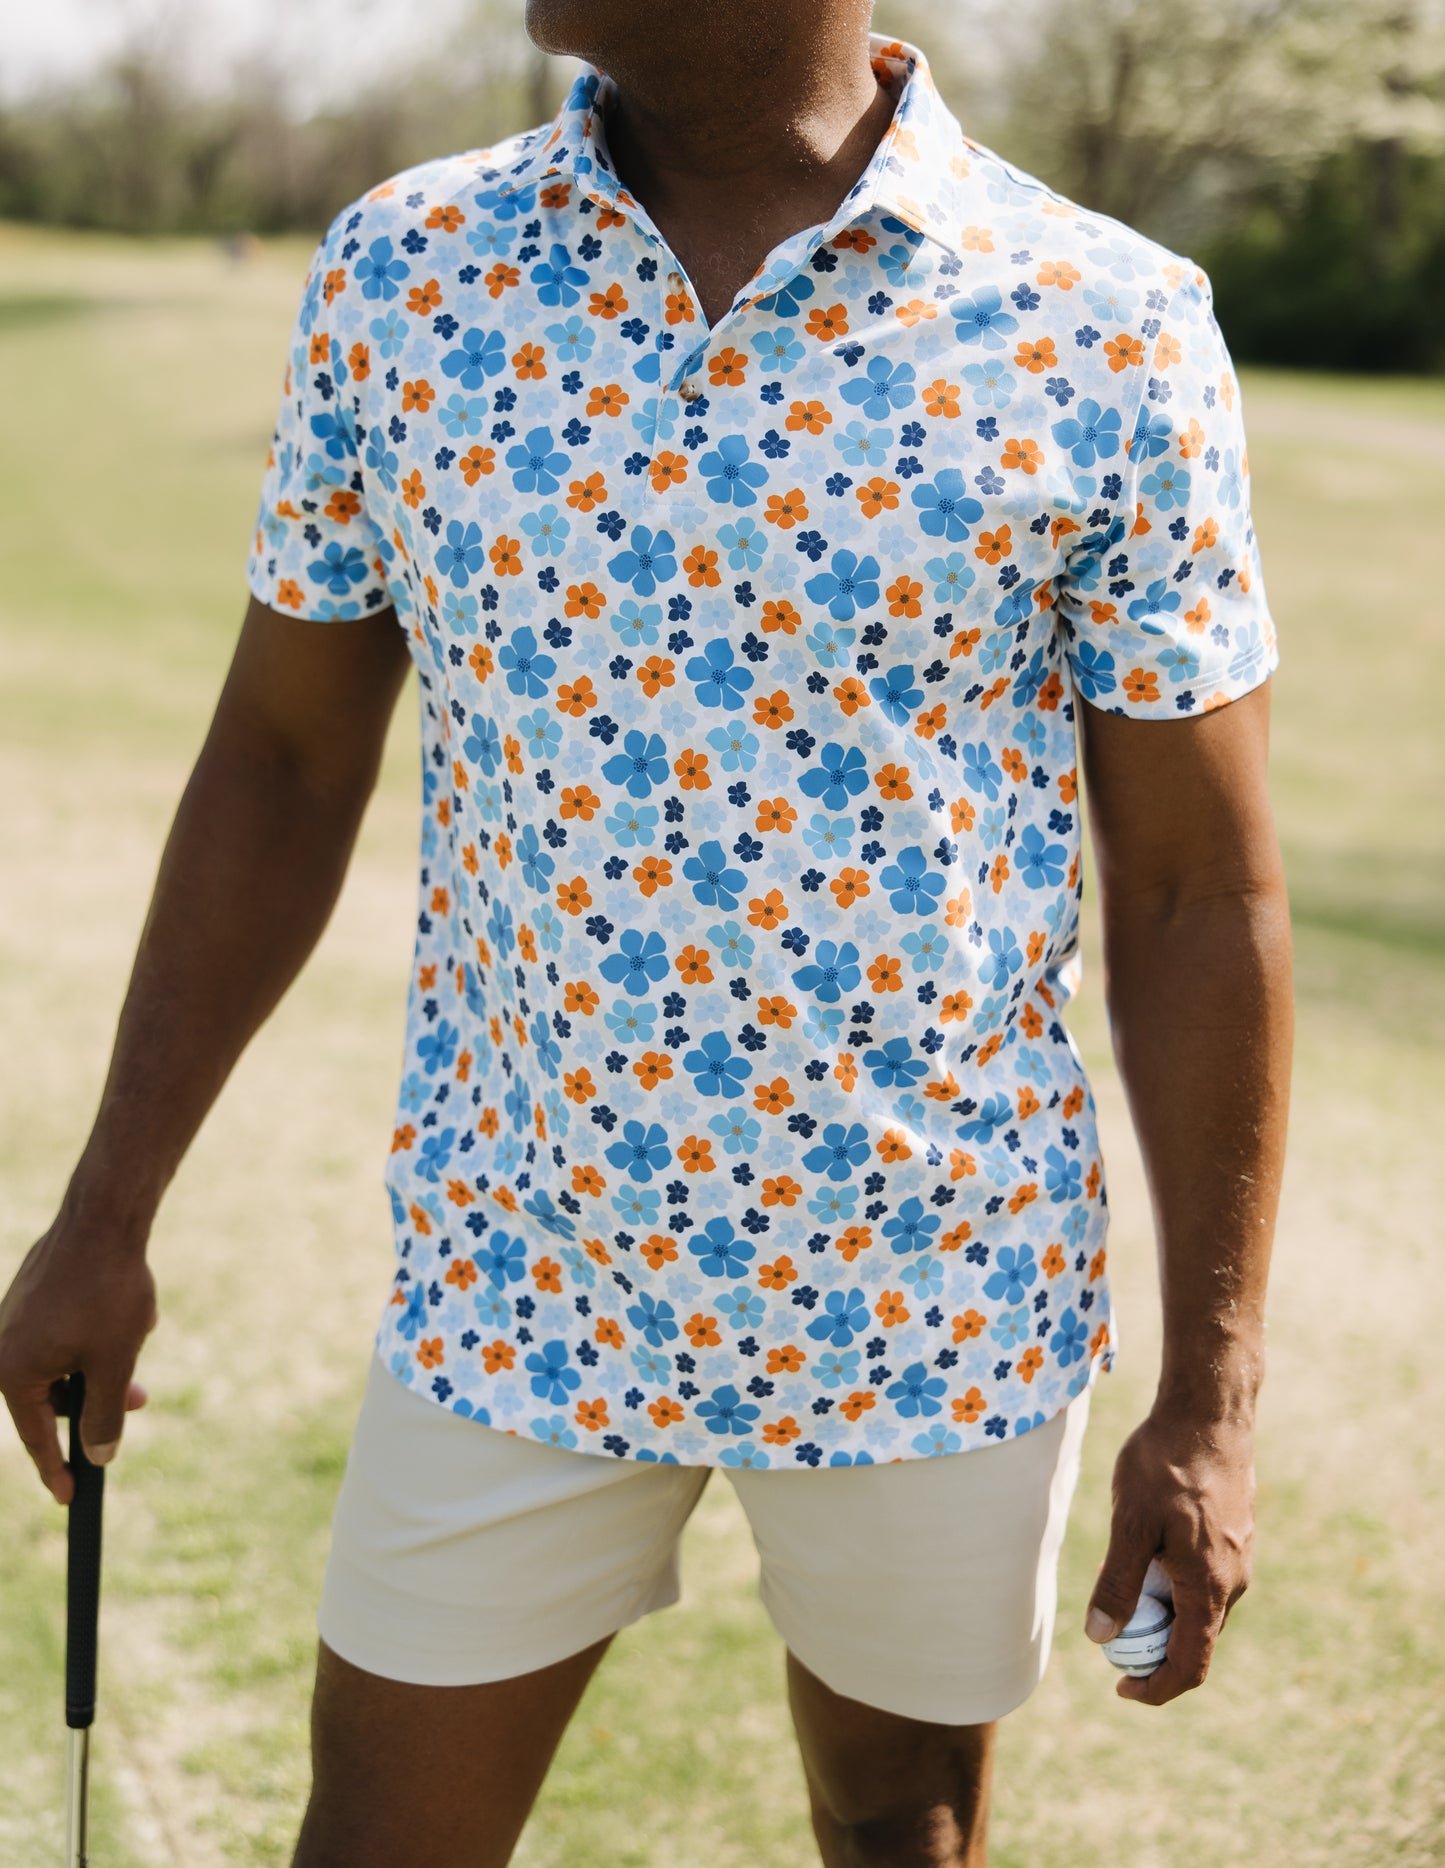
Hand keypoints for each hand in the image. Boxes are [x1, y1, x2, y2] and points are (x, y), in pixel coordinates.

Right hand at [0, 1209, 156, 1503]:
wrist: (105, 1217)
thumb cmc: (107, 1291)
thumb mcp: (113, 1364)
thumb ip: (104, 1416)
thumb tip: (98, 1457)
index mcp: (12, 1370)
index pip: (35, 1436)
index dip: (56, 1470)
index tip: (71, 1499)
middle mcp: (3, 1346)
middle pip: (53, 1397)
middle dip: (98, 1398)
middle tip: (142, 1398)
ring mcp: (15, 1320)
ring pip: (66, 1363)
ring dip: (103, 1362)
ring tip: (137, 1334)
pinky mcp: (33, 1297)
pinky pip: (67, 1333)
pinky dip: (97, 1334)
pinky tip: (130, 1314)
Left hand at [1084, 1406, 1254, 1704]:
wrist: (1209, 1412)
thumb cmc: (1167, 1464)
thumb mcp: (1131, 1523)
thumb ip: (1119, 1583)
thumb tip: (1101, 1637)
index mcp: (1210, 1588)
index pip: (1190, 1666)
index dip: (1156, 1688)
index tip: (1122, 1688)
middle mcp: (1233, 1581)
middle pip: (1194, 1638)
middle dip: (1151, 1644)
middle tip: (1108, 1622)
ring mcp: (1240, 1557)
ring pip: (1198, 1603)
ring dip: (1160, 1606)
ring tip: (1122, 1569)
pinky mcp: (1236, 1534)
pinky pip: (1204, 1575)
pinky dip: (1173, 1578)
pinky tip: (1146, 1540)